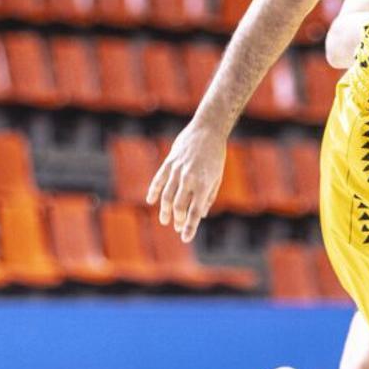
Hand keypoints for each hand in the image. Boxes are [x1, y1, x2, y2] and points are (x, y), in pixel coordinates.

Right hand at [146, 120, 227, 241]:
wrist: (207, 130)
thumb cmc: (216, 155)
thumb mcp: (217, 177)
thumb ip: (208, 197)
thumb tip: (200, 214)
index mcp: (204, 184)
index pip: (195, 212)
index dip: (189, 227)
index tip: (185, 238)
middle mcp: (189, 179)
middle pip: (179, 206)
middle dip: (177, 220)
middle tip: (177, 227)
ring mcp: (177, 170)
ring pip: (167, 196)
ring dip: (165, 210)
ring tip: (165, 219)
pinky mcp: (169, 162)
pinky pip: (158, 180)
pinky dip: (154, 191)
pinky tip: (151, 200)